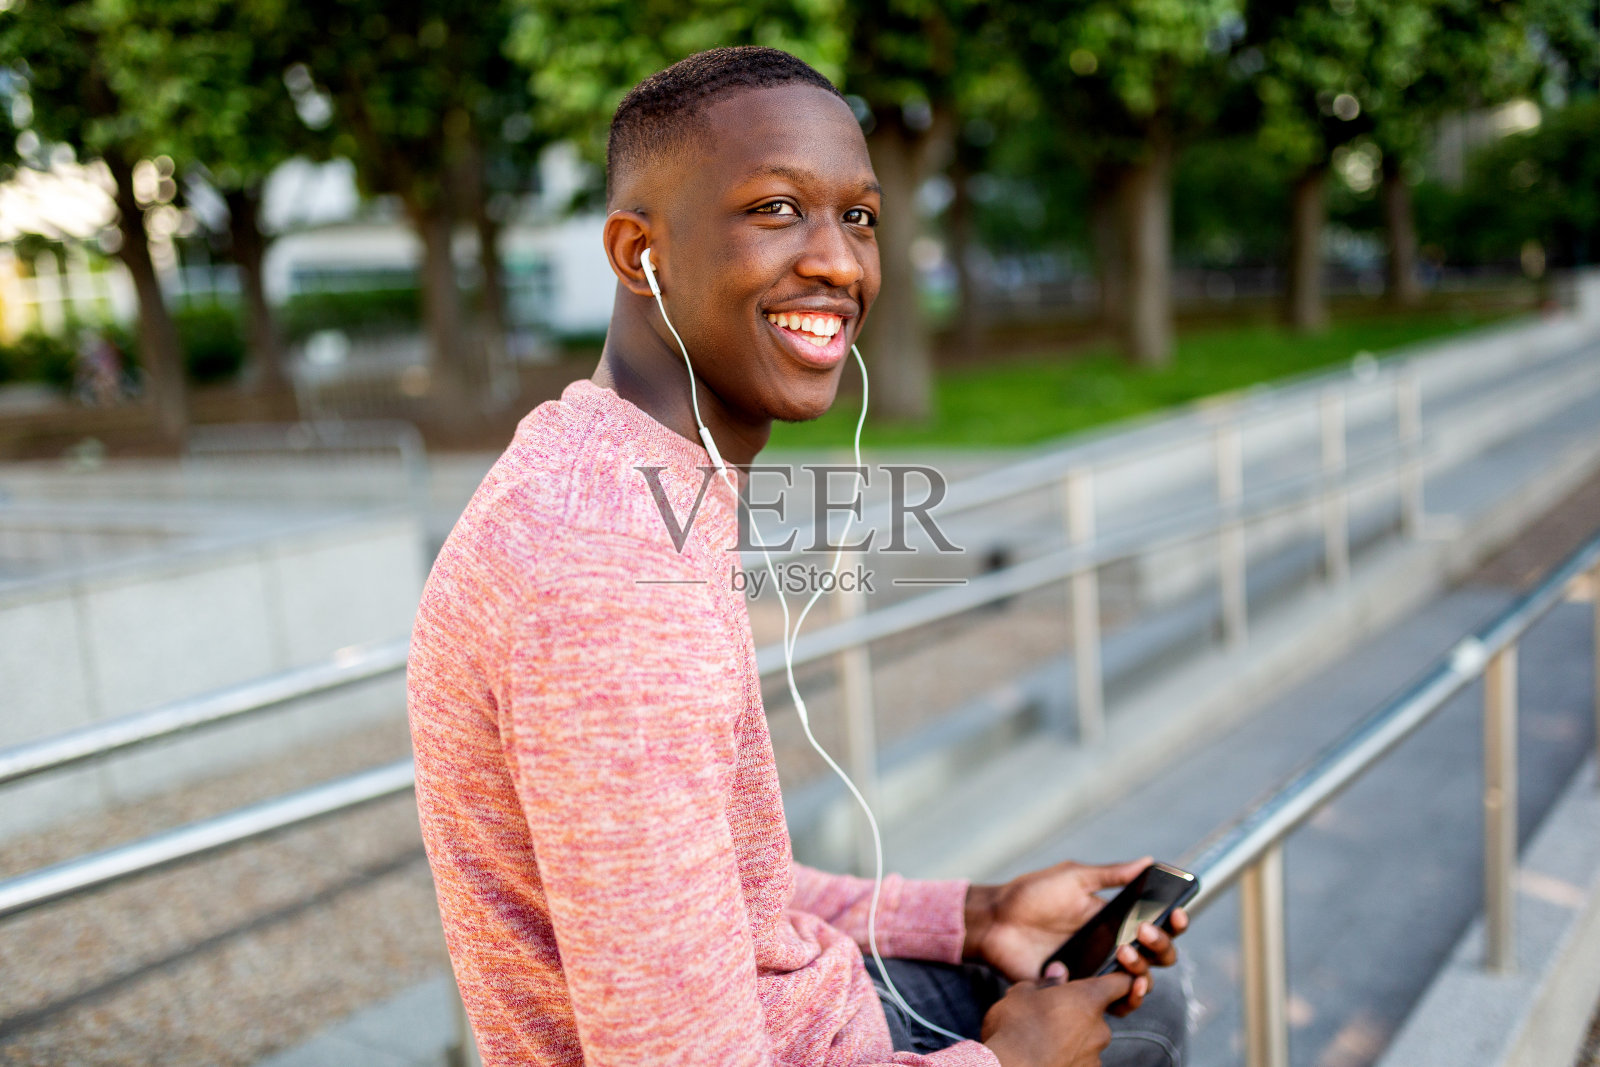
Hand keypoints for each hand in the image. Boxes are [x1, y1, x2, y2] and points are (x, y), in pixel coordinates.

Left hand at [964, 857, 1188, 984]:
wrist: (997, 920)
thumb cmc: (1032, 894)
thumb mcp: (1074, 878)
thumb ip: (1111, 875)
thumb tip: (1149, 861)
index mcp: (1114, 919)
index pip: (1156, 925)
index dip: (1174, 923)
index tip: (1176, 913)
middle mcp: (1112, 946)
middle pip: (1157, 956)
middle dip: (1161, 946)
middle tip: (1144, 932)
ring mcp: (1099, 969)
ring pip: (1140, 981)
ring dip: (1144, 971)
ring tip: (1125, 953)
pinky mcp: (1081, 989)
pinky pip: (1114, 1003)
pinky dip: (1128, 998)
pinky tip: (1126, 986)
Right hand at [980, 967, 1132, 1066]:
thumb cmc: (1015, 1028)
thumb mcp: (1022, 993)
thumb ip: (1046, 982)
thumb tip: (1058, 972)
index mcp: (1089, 999)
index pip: (1121, 983)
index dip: (1118, 979)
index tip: (1114, 978)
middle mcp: (1100, 1029)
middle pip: (1096, 1015)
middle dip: (1077, 1013)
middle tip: (1049, 1014)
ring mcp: (1095, 1057)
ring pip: (1086, 1040)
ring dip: (1071, 1038)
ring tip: (1040, 1040)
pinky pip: (1079, 1060)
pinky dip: (1066, 1057)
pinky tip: (1044, 1056)